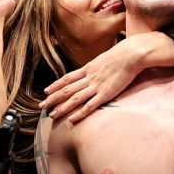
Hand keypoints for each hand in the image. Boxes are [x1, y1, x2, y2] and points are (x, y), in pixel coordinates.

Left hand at [41, 34, 160, 122]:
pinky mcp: (106, 94)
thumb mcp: (104, 59)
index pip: (67, 78)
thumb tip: (93, 70)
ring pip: (74, 98)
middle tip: (42, 106)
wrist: (131, 54)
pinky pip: (90, 105)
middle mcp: (89, 77)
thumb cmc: (122, 55)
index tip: (46, 91)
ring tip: (52, 115)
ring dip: (62, 108)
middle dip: (53, 98)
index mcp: (88, 68)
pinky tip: (72, 119)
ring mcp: (96, 86)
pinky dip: (79, 113)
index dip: (55, 85)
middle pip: (66, 89)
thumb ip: (97, 67)